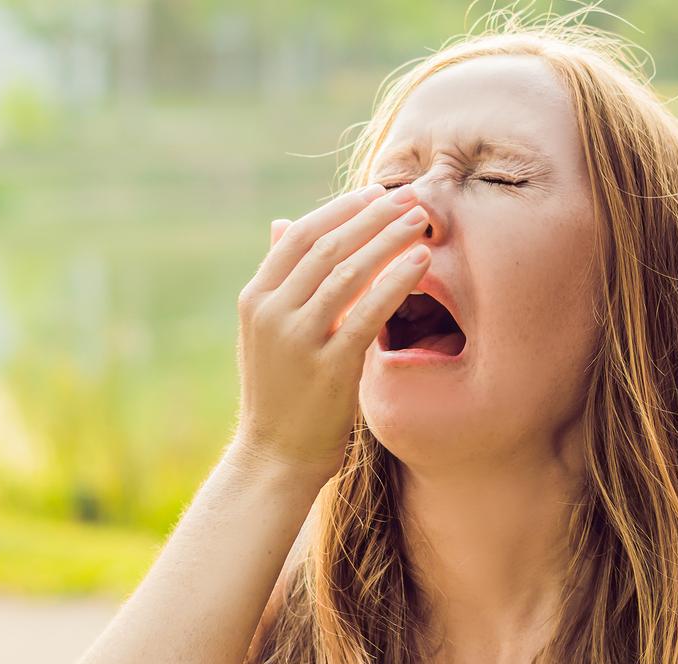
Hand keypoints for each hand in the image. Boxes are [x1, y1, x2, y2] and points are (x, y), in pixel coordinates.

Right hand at [229, 183, 430, 479]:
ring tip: (422, 220)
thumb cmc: (282, 392)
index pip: (301, 235)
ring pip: (347, 271)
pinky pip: (366, 313)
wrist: (274, 457)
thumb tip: (285, 223)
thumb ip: (283, 281)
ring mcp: (296, 339)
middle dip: (372, 214)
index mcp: (256, 298)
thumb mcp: (270, 331)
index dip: (342, 208)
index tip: (378, 192)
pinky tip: (421, 262)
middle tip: (410, 195)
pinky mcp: (327, 367)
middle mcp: (270, 312)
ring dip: (388, 238)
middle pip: (326, 244)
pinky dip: (396, 281)